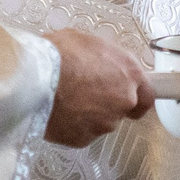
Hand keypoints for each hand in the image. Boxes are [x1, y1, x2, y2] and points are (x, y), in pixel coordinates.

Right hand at [43, 28, 155, 146]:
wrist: (31, 78)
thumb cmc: (56, 53)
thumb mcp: (84, 41)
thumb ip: (101, 57)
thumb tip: (97, 61)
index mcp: (129, 73)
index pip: (148, 94)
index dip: (136, 96)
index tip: (129, 96)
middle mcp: (124, 101)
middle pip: (122, 109)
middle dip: (107, 103)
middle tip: (84, 92)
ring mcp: (105, 123)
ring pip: (101, 122)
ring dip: (88, 114)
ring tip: (64, 99)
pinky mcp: (83, 139)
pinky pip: (81, 133)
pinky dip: (71, 125)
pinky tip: (56, 111)